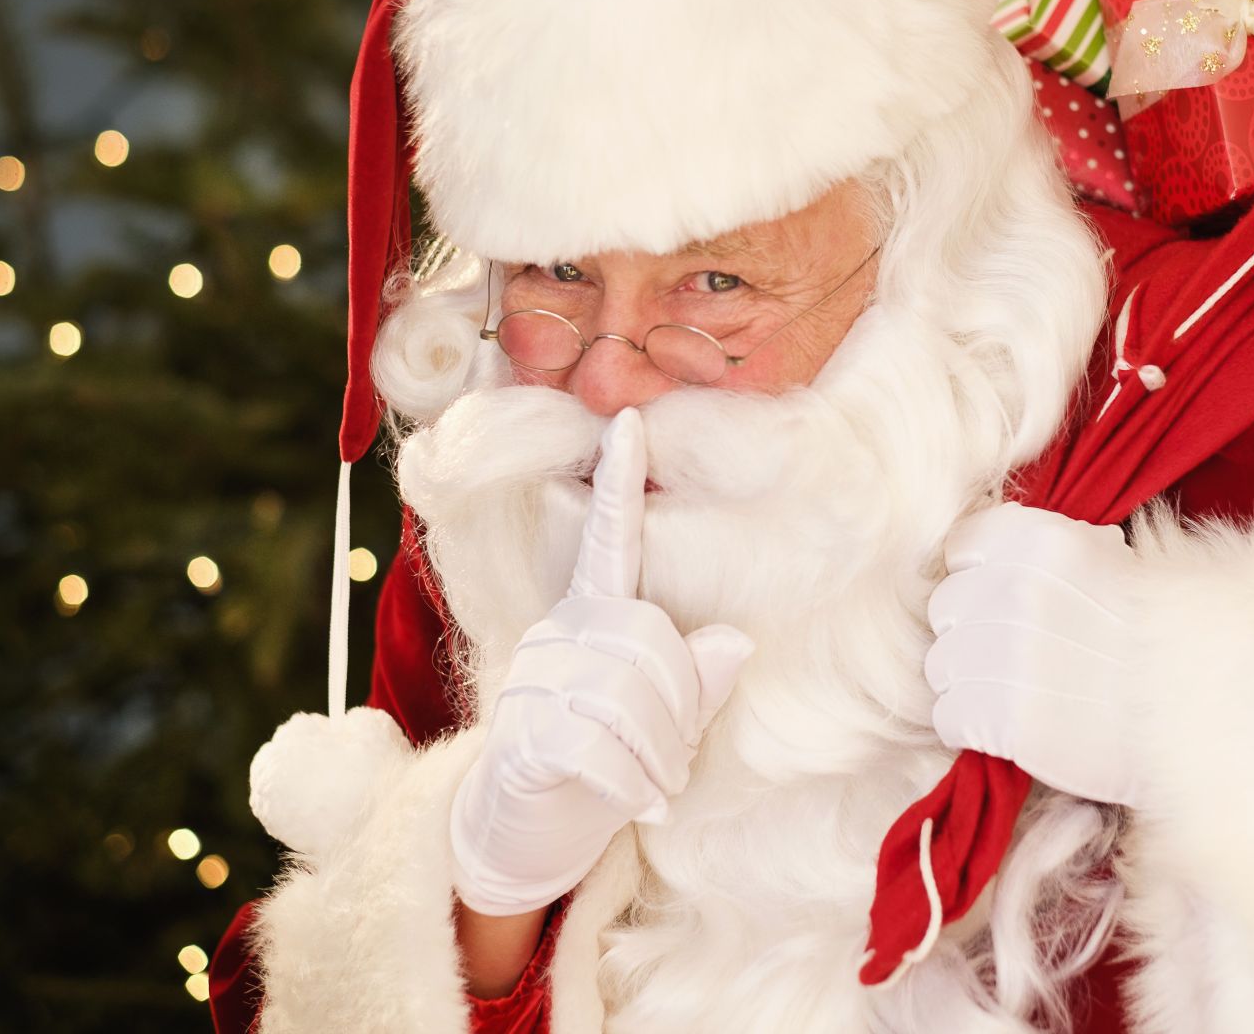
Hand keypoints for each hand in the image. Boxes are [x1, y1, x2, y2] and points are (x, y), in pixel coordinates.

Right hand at [449, 408, 752, 915]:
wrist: (518, 832)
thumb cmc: (600, 767)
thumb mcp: (659, 724)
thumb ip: (696, 682)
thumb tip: (736, 641)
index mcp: (590, 616)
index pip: (608, 541)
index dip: (619, 485)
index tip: (630, 422)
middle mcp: (556, 634)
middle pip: (649, 640)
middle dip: (680, 709)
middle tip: (674, 763)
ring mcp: (533, 682)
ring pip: (629, 697)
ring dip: (660, 755)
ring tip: (657, 785)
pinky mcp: (522, 735)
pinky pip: (602, 748)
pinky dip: (635, 785)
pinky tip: (641, 805)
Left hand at [924, 502, 1143, 807]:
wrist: (1201, 710)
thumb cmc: (1169, 636)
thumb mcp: (1117, 562)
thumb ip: (1055, 553)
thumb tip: (1003, 560)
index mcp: (1038, 540)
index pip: (962, 546)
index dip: (979, 576)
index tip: (1003, 601)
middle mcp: (1011, 590)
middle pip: (945, 609)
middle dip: (971, 633)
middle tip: (1011, 658)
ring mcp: (1000, 655)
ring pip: (941, 666)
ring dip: (968, 683)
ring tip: (1013, 697)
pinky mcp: (998, 718)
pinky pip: (947, 717)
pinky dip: (970, 728)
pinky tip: (1009, 729)